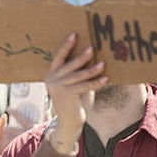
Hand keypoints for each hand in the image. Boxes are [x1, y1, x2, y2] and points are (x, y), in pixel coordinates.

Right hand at [43, 34, 105, 152]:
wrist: (69, 121)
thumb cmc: (74, 101)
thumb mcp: (73, 85)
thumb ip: (78, 74)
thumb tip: (93, 60)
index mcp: (51, 74)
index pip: (58, 57)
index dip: (66, 46)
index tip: (74, 35)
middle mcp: (52, 79)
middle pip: (69, 64)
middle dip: (81, 56)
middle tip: (92, 48)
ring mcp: (58, 87)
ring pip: (78, 75)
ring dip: (92, 69)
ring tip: (103, 63)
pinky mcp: (68, 95)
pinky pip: (84, 86)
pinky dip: (96, 82)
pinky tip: (105, 78)